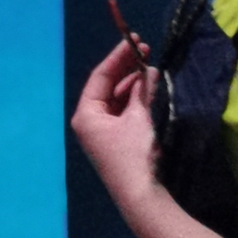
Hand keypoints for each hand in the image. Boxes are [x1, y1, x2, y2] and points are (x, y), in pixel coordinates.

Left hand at [71, 40, 159, 221]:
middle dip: (126, 69)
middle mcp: (89, 121)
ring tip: (151, 66)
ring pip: (117, 98)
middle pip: (107, 86)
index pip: (100, 76)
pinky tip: (150, 88)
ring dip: (134, 84)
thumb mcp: (138, 118)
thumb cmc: (134, 154)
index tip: (134, 41)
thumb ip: (142, 91)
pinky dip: (136, 100)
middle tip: (145, 50)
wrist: (141, 196)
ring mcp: (101, 132)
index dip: (118, 57)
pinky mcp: (115, 141)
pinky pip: (123, 112)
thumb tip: (147, 69)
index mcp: (86, 114)